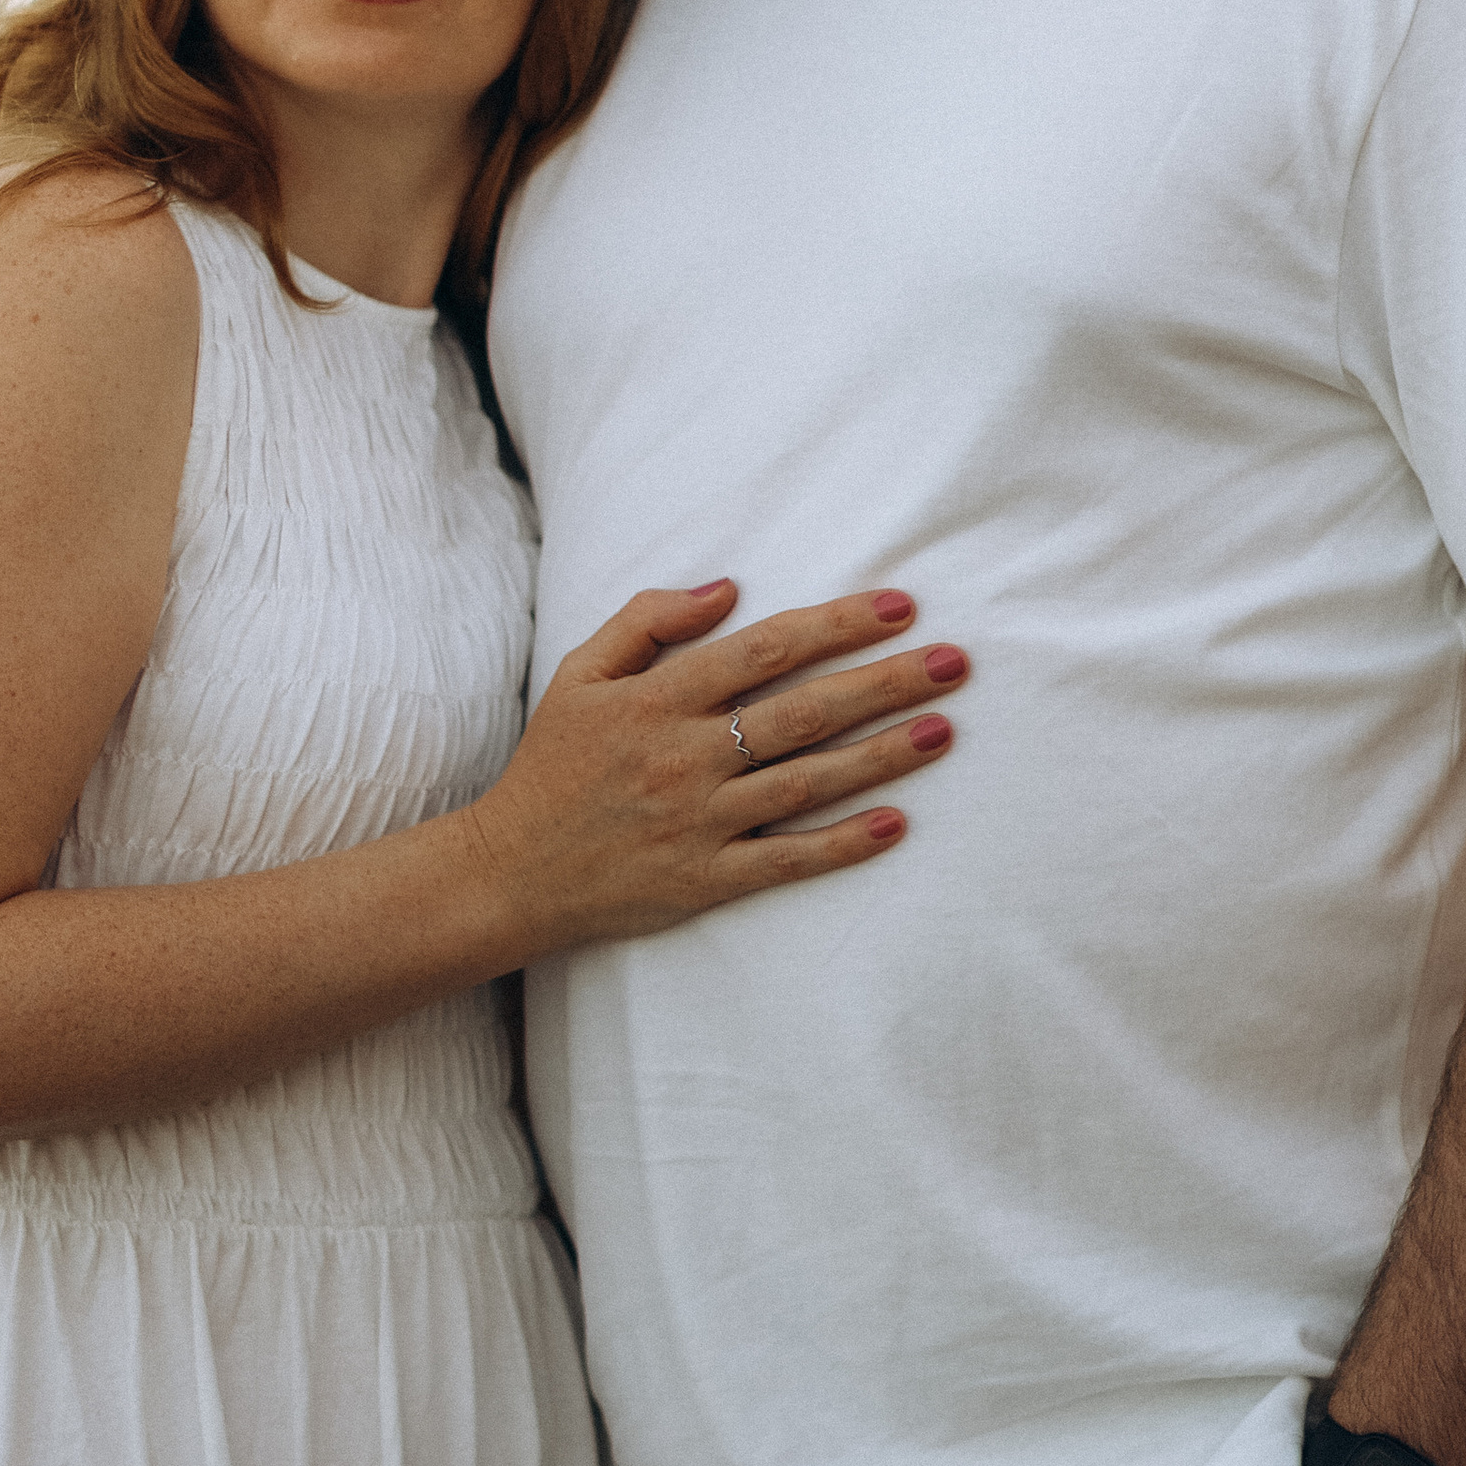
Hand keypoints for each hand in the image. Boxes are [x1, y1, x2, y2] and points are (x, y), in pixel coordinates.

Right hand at [466, 582, 961, 962]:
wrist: (508, 872)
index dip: (836, 625)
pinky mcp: (706, 880)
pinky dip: (842, 844)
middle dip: (885, 682)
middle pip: (803, 711)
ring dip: (882, 755)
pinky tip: (895, 823)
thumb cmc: (551, 767)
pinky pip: (787, 861)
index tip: (900, 607)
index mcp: (658, 701)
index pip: (764, 651)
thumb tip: (726, 586)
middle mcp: (686, 757)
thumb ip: (646, 622)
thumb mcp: (578, 676)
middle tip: (956, 662)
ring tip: (944, 729)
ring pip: (808, 782)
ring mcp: (700, 822)